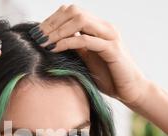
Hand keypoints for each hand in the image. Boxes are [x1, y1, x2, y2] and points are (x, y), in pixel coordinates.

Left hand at [33, 4, 150, 107]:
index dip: (52, 20)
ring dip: (58, 30)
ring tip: (43, 42)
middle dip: (52, 23)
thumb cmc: (109, 78)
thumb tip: (52, 43)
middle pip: (74, 11)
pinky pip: (87, 40)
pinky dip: (68, 42)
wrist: (131, 91)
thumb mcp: (87, 60)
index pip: (72, 12)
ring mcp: (110, 36)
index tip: (36, 33)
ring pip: (80, 20)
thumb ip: (75, 49)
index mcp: (98, 28)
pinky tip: (55, 49)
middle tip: (36, 36)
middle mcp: (105, 27)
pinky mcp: (112, 49)